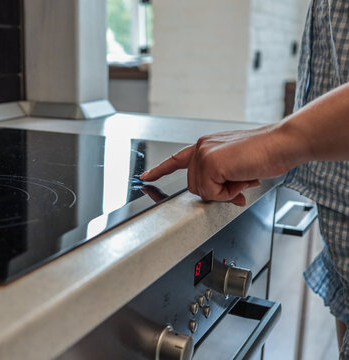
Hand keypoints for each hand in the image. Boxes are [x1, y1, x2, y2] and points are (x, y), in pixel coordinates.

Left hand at [140, 124, 293, 205]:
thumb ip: (226, 181)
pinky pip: (212, 193)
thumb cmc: (267, 152)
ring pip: (203, 192)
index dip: (160, 170)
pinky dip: (229, 193)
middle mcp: (201, 148)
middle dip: (219, 191)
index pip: (177, 159)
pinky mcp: (210, 163)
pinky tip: (241, 177)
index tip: (145, 176)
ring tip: (243, 176)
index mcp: (205, 146)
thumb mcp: (239, 168)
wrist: (282, 143)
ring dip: (225, 192)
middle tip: (240, 181)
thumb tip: (230, 199)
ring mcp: (203, 154)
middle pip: (195, 187)